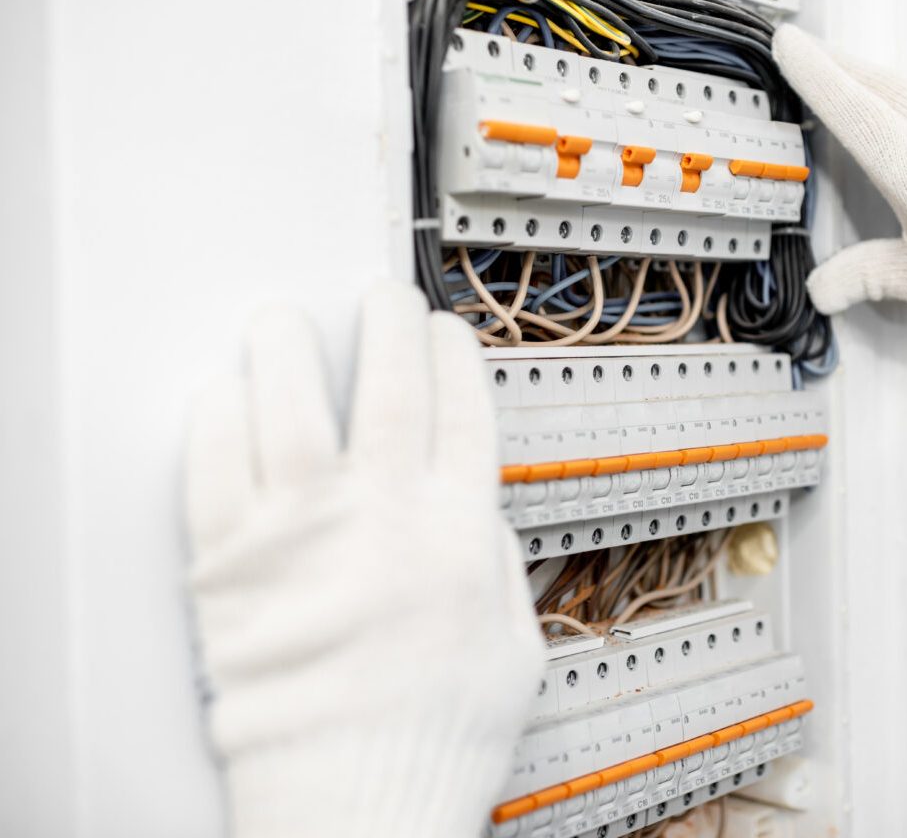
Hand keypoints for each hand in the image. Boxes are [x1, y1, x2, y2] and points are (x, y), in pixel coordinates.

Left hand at [186, 281, 542, 837]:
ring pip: (289, 403)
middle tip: (376, 301)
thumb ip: (494, 565)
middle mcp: (382, 516)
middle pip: (384, 383)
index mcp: (455, 533)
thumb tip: (473, 512)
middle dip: (384, 324)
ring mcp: (301, 534)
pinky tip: (223, 393)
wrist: (354, 806)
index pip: (460, 409)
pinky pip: (214, 468)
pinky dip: (216, 418)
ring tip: (283, 320)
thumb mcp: (512, 648)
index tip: (444, 334)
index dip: (453, 356)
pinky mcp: (229, 565)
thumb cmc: (433, 741)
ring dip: (288, 346)